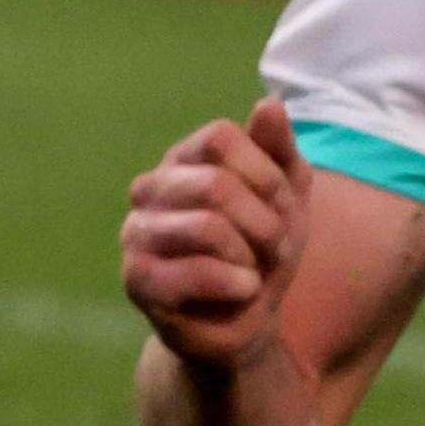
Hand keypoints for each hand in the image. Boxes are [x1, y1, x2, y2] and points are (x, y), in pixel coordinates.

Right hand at [122, 97, 311, 371]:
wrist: (247, 321)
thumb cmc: (263, 250)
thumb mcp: (287, 196)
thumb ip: (279, 150)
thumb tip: (269, 104)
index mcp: (182, 160)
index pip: (221, 138)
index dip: (265, 175)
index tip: (281, 207)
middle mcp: (150, 188)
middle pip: (216, 184)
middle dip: (264, 223)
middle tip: (272, 248)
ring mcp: (137, 233)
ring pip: (208, 227)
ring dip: (251, 256)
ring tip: (253, 272)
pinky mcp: (138, 279)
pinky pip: (195, 272)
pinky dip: (235, 284)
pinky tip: (240, 292)